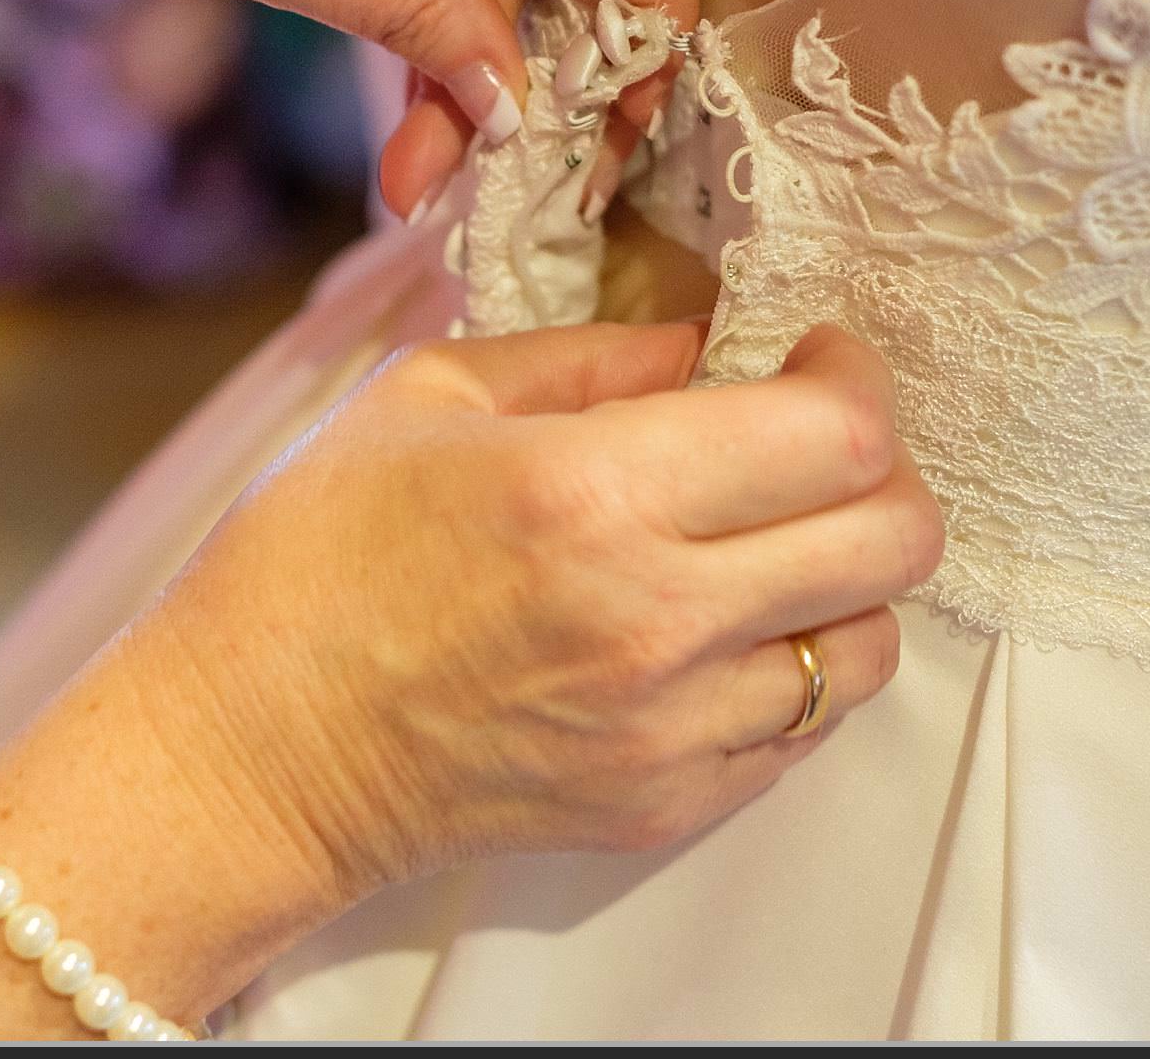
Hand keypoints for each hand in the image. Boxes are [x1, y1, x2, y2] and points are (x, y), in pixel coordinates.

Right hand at [131, 319, 944, 895]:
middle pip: (896, 539)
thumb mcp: (430, 398)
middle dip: (885, 471)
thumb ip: (590, 357)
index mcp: (593, 490)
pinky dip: (790, 672)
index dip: (856, 378)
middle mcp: (654, 616)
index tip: (819, 358)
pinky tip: (715, 633)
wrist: (253, 748)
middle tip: (820, 447)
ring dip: (844, 582)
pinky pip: (803, 733)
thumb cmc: (316, 557)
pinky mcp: (662, 807)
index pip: (836, 433)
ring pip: (871, 646)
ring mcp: (667, 727)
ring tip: (766, 550)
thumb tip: (706, 343)